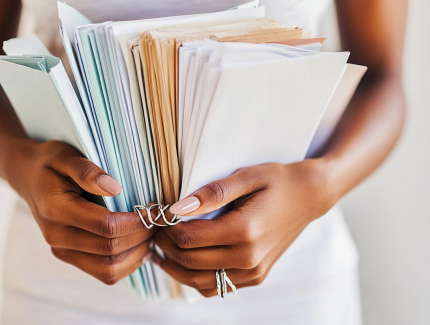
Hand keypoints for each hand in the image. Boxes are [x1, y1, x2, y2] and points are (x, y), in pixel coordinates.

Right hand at [4, 139, 153, 284]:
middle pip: (110, 250)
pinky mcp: (70, 257)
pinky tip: (139, 245)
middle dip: (141, 237)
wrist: (28, 177)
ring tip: (151, 233)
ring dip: (137, 254)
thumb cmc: (49, 163)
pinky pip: (104, 273)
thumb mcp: (65, 155)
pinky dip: (127, 264)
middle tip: (158, 220)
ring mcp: (62, 251)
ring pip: (109, 269)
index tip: (154, 209)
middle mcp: (57, 237)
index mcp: (56, 211)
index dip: (136, 221)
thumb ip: (86, 170)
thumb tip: (115, 188)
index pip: (106, 227)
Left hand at [153, 160, 334, 296]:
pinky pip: (216, 287)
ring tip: (160, 247)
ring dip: (174, 267)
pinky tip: (184, 260)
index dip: (165, 228)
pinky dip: (194, 277)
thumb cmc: (277, 181)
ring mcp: (253, 271)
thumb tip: (176, 208)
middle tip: (154, 229)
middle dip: (165, 246)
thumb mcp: (245, 176)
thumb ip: (211, 193)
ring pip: (199, 282)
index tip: (155, 213)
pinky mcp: (255, 276)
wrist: (308, 197)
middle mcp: (249, 258)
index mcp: (245, 231)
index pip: (189, 238)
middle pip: (189, 261)